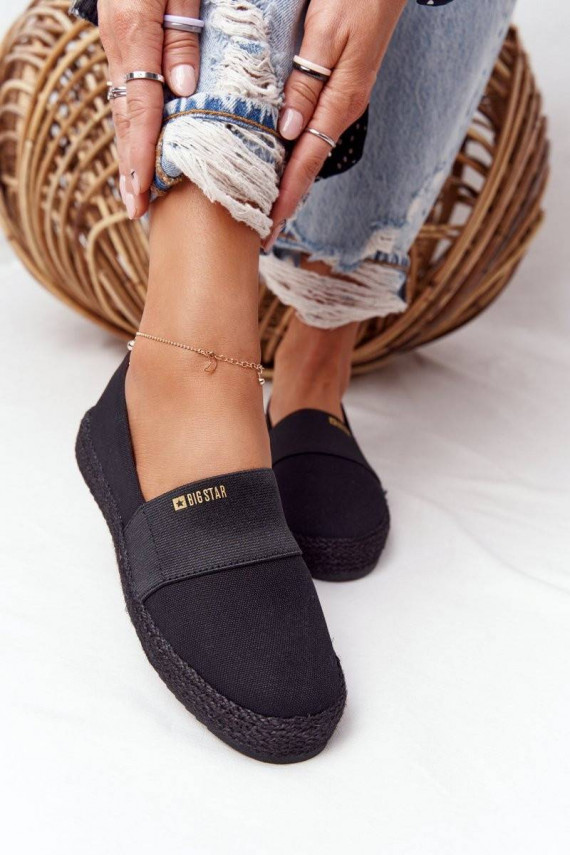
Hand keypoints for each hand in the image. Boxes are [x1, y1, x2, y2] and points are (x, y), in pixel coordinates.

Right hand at [98, 0, 201, 218]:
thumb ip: (183, 34)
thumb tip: (183, 91)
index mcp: (134, 28)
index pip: (139, 104)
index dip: (142, 153)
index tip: (144, 192)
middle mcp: (119, 41)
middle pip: (124, 115)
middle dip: (131, 165)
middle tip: (137, 209)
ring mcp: (116, 42)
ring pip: (121, 106)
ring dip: (128, 151)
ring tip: (136, 192)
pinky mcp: (123, 41)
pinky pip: (126, 91)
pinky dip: (132, 125)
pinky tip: (139, 149)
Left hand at [264, 0, 406, 249]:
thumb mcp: (327, 32)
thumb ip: (308, 81)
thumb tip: (289, 132)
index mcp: (340, 100)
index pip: (307, 162)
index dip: (287, 199)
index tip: (269, 230)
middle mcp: (342, 107)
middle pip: (308, 166)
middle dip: (285, 202)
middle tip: (260, 234)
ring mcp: (341, 99)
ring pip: (309, 151)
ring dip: (288, 182)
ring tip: (264, 210)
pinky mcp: (338, 88)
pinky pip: (312, 132)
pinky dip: (294, 155)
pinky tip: (279, 164)